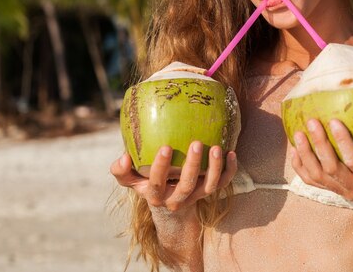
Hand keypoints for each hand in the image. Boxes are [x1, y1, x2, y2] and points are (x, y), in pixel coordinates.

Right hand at [110, 141, 237, 210]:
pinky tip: (231, 153)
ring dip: (214, 168)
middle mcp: (176, 199)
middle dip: (192, 166)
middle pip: (187, 186)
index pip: (157, 183)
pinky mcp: (209, 192)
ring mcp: (195, 197)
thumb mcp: (132, 182)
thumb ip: (122, 171)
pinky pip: (223, 183)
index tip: (165, 147)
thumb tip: (123, 157)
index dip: (161, 167)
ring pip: (208, 187)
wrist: (170, 209)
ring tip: (216, 148)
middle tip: (196, 143)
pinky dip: (229, 170)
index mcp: (155, 195)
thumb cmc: (148, 184)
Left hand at [290, 114, 352, 201]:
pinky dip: (299, 165)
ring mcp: (340, 192)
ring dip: (305, 154)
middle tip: (312, 121)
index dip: (343, 143)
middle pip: (332, 169)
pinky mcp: (330, 190)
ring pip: (317, 176)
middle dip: (319, 145)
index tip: (334, 121)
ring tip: (298, 132)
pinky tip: (294, 147)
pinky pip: (309, 180)